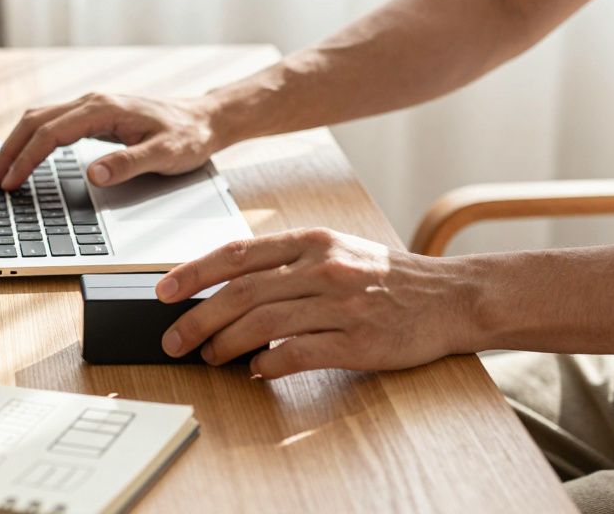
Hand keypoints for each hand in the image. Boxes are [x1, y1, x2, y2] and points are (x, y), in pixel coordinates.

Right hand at [0, 93, 224, 190]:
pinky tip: (25, 157)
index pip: (51, 134)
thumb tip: (93, 174)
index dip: (26, 159)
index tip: (10, 182)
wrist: (205, 119)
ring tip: (0, 172)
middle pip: (35, 121)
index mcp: (103, 109)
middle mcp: (92, 102)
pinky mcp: (94, 115)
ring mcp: (92, 107)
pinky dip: (32, 140)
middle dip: (9, 150)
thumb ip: (128, 164)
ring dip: (16, 144)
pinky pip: (52, 124)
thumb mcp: (165, 154)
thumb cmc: (188, 136)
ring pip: (40, 120)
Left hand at [156, 228, 477, 378]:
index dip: (194, 273)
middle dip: (198, 318)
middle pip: (242, 293)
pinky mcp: (359, 341)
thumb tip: (225, 287)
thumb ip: (285, 263)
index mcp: (312, 242)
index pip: (238, 254)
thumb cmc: (384, 277)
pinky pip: (298, 353)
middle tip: (174, 340)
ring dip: (226, 344)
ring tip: (209, 356)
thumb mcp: (335, 251)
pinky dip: (268, 364)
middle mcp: (323, 267)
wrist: (450, 297)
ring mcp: (342, 304)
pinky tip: (254, 371)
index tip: (163, 291)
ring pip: (263, 323)